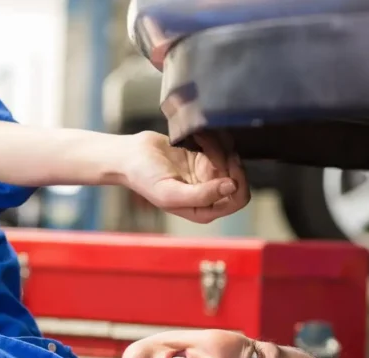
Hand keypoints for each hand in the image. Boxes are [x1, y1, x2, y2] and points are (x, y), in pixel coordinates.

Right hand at [122, 131, 250, 223]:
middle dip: (228, 161)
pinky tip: (198, 136)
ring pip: (231, 159)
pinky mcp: (204, 156)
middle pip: (238, 177)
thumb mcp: (170, 193)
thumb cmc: (144, 178)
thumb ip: (201, 196)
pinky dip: (214, 138)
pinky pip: (222, 146)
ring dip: (219, 146)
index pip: (236, 200)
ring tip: (199, 139)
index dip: (237, 182)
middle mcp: (209, 194)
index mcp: (203, 209)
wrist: (129, 155)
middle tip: (211, 148)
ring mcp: (208, 174)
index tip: (226, 164)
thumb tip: (231, 187)